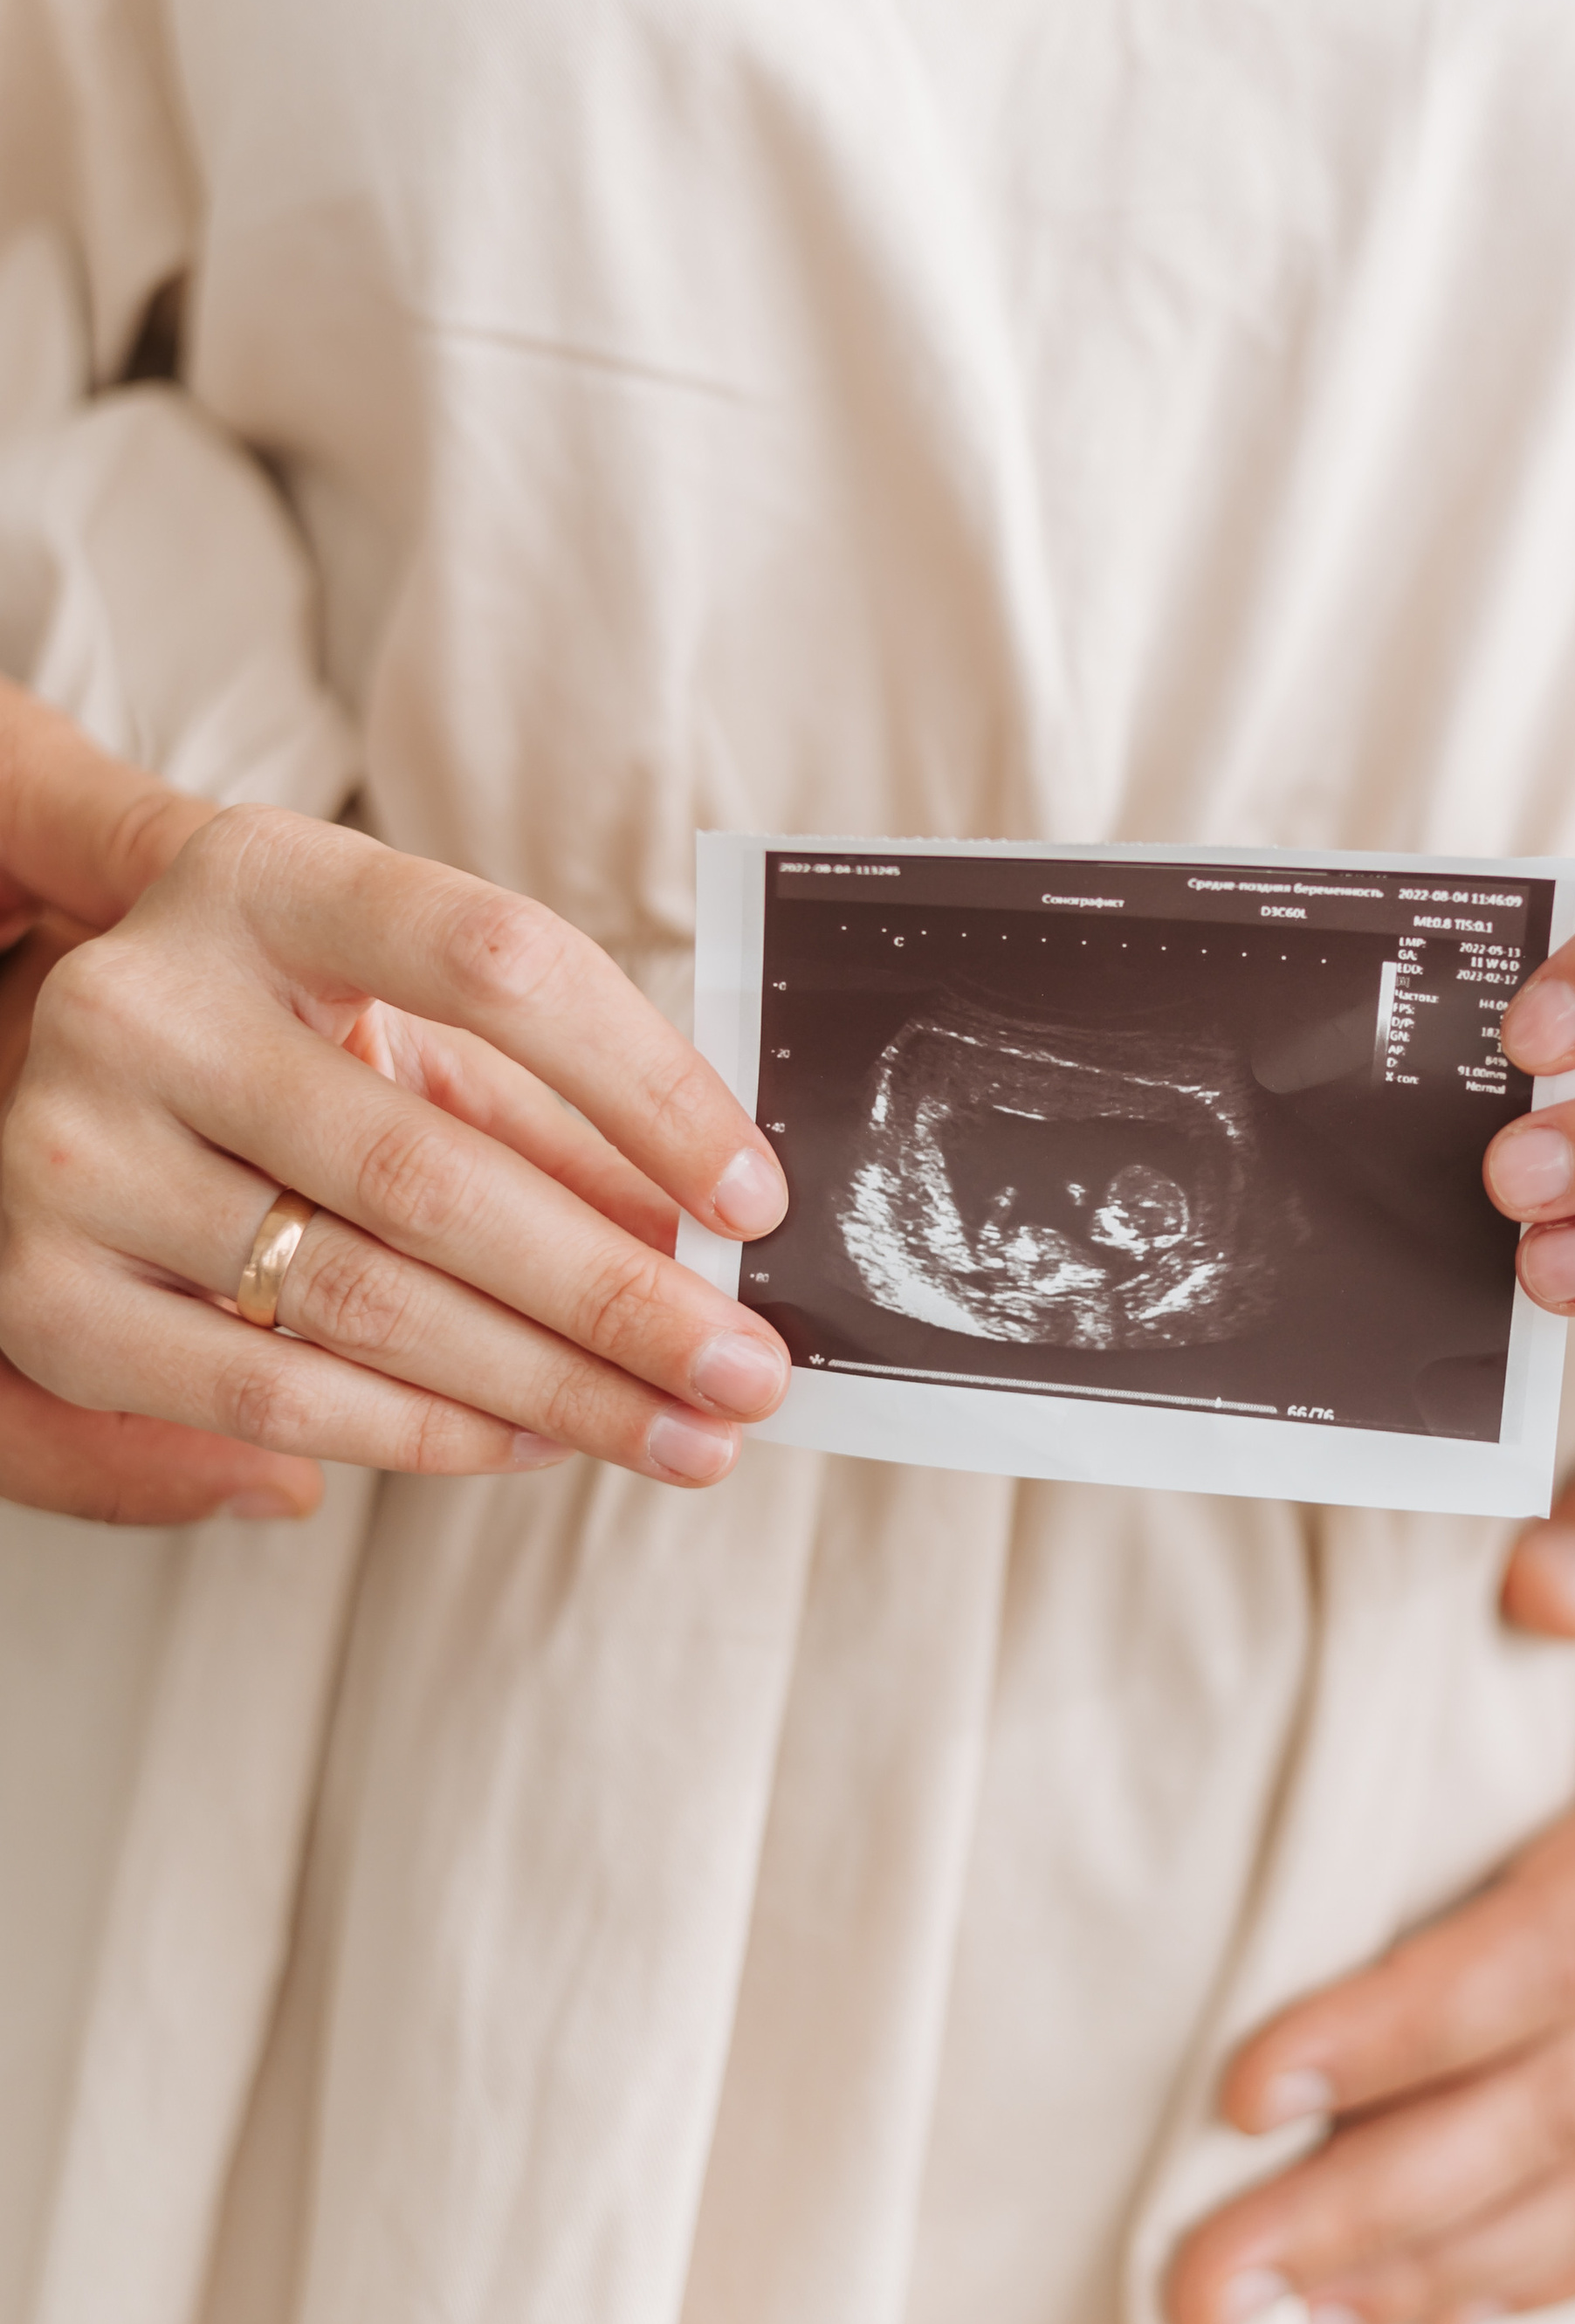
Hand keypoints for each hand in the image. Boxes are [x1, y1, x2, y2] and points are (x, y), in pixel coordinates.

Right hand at [0, 795, 792, 1498]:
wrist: (70, 1082)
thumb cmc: (293, 1046)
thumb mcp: (405, 1028)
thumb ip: (548, 1116)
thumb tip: (715, 1243)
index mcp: (259, 880)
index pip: (497, 964)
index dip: (645, 1087)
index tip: (755, 1198)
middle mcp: (143, 1001)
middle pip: (433, 1172)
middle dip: (620, 1296)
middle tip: (748, 1371)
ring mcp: (71, 1150)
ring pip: (363, 1300)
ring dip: (551, 1387)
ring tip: (679, 1432)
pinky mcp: (40, 1296)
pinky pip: (267, 1397)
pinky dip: (424, 1432)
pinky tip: (537, 1443)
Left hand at [1166, 1383, 1574, 2323]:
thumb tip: (1529, 1583)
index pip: (1560, 1949)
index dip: (1404, 2030)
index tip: (1248, 2085)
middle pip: (1565, 2109)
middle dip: (1373, 2203)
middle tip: (1201, 2277)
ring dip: (1446, 2266)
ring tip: (1283, 2315)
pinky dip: (1564, 2264)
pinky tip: (1439, 2301)